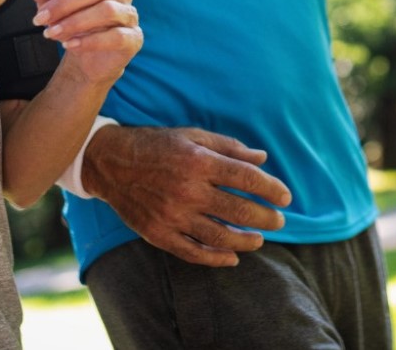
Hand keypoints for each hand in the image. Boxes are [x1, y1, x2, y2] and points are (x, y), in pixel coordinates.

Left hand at [26, 0, 141, 85]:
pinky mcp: (134, 38)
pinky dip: (90, 41)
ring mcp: (129, 14)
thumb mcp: (55, 10)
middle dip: (64, 3)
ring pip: (107, 10)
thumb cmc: (74, 27)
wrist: (90, 61)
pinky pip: (116, 36)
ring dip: (74, 22)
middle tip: (39, 18)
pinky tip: (70, 45)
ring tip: (51, 33)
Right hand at [82, 125, 292, 266]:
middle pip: (238, 210)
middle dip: (266, 218)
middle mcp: (187, 190)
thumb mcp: (192, 136)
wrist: (110, 162)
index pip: (246, 178)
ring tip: (259, 239)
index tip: (285, 197)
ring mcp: (172, 215)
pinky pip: (193, 253)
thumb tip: (263, 159)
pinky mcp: (159, 234)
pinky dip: (216, 259)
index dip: (271, 189)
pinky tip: (232, 258)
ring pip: (220, 237)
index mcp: (198, 161)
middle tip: (279, 221)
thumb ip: (229, 148)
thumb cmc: (156, 145)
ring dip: (246, 241)